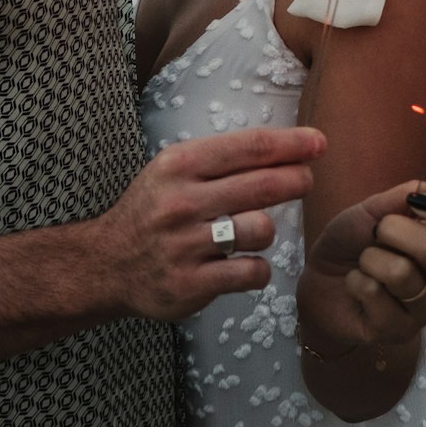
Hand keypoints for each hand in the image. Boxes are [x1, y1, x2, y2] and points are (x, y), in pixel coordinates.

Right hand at [96, 126, 324, 320]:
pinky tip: (245, 265)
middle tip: (306, 180)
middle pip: (262, 185)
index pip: (249, 147)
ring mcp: (186, 245)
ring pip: (260, 230)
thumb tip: (282, 149)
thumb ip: (220, 160)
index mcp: (180, 164)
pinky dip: (258, 269)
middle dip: (296, 179)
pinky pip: (251, 273)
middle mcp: (182, 201)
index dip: (291, 144)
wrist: (107, 263)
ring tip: (252, 231)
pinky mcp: (191, 284)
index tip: (318, 142)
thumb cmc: (152, 209)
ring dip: (266, 230)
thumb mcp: (173, 170)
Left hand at [296, 179, 425, 351]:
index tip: (416, 201)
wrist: (321, 277)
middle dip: (393, 229)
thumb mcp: (373, 210)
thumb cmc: (354, 241)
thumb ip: (404, 196)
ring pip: (402, 274)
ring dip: (370, 258)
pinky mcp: (398, 331)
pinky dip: (356, 281)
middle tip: (375, 233)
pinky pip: (375, 294)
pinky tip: (357, 286)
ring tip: (365, 263)